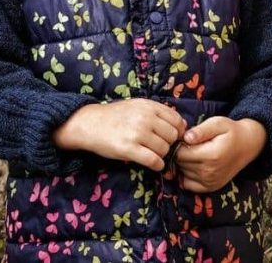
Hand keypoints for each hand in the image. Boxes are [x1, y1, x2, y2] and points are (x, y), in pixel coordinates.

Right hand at [52, 99, 186, 170]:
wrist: (90, 123)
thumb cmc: (116, 116)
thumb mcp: (137, 106)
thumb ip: (157, 113)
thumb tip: (182, 126)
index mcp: (149, 106)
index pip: (177, 120)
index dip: (178, 131)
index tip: (171, 137)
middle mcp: (145, 118)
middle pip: (172, 136)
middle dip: (169, 144)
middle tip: (159, 147)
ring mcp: (137, 133)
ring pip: (164, 149)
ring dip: (161, 155)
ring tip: (152, 154)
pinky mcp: (128, 149)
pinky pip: (153, 160)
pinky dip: (158, 165)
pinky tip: (154, 164)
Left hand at [174, 117, 265, 192]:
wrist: (248, 145)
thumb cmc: (231, 132)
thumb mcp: (218, 123)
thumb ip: (201, 130)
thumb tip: (185, 137)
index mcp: (211, 156)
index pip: (180, 153)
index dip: (178, 143)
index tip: (184, 137)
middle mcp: (210, 172)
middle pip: (180, 163)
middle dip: (179, 153)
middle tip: (190, 143)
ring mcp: (210, 182)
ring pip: (182, 172)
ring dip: (183, 163)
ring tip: (195, 151)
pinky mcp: (210, 187)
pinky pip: (187, 184)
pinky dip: (186, 175)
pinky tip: (194, 163)